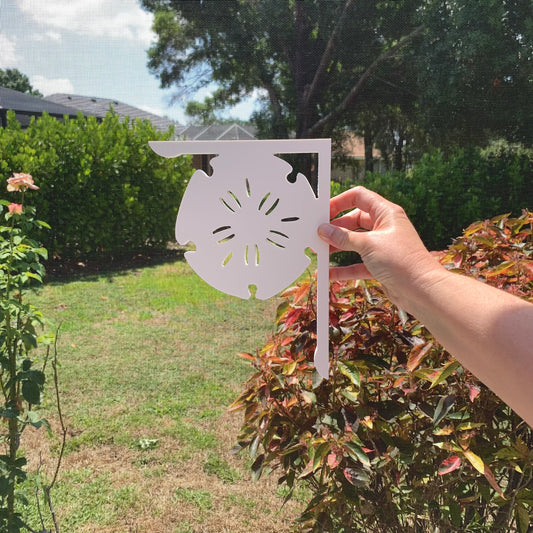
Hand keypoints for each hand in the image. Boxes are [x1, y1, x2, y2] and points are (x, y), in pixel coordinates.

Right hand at [317, 186, 443, 308]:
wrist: (422, 290)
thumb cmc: (402, 261)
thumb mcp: (368, 245)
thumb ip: (343, 237)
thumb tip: (323, 230)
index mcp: (386, 213)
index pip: (358, 197)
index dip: (339, 202)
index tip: (323, 212)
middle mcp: (384, 227)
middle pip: (353, 220)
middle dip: (335, 228)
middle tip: (317, 234)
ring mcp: (382, 246)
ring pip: (354, 242)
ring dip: (337, 247)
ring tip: (320, 252)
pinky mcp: (380, 264)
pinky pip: (357, 263)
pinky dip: (344, 268)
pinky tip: (329, 273)